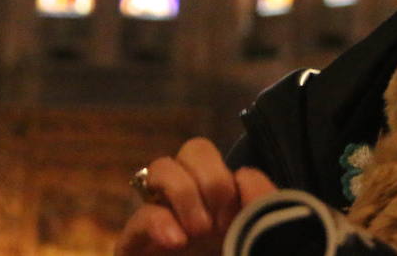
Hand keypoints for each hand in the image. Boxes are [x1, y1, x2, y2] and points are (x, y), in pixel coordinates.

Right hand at [116, 138, 278, 254]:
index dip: (227, 176)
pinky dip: (156, 221)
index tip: (238, 213)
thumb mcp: (260, 241)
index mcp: (224, 204)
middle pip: (190, 151)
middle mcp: (192, 207)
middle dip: (207, 174)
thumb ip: (262, 206)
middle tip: (219, 216)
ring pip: (158, 169)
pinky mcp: (134, 250)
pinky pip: (136, 219)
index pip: (218, 160)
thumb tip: (244, 176)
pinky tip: (176, 240)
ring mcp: (163, 226)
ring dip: (184, 191)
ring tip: (198, 230)